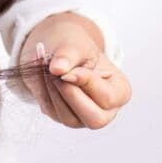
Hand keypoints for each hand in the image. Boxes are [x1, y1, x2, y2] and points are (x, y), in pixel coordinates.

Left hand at [19, 12, 130, 128]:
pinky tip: (42, 75)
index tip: (69, 69)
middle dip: (71, 95)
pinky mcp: (62, 117)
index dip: (87, 84)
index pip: (108, 98)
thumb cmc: (76, 46)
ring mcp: (83, 117)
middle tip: (57, 74)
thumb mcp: (75, 43)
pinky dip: (43, 92)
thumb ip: (69, 54)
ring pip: (69, 119)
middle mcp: (105, 110)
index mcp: (119, 91)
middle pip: (94, 119)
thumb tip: (58, 69)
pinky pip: (51, 112)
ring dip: (53, 92)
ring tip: (47, 68)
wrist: (59, 48)